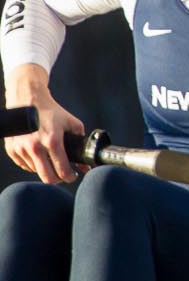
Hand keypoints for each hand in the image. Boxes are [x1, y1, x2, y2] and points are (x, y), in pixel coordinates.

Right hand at [4, 67, 83, 184]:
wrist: (28, 100)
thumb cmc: (51, 112)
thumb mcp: (72, 124)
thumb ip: (81, 144)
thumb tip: (85, 164)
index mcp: (52, 141)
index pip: (62, 170)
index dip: (70, 177)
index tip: (73, 176)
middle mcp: (35, 147)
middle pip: (47, 177)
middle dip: (58, 179)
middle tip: (63, 174)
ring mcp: (22, 149)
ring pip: (35, 171)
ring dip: (44, 169)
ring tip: (50, 159)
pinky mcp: (12, 150)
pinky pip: (24, 165)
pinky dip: (33, 164)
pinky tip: (39, 155)